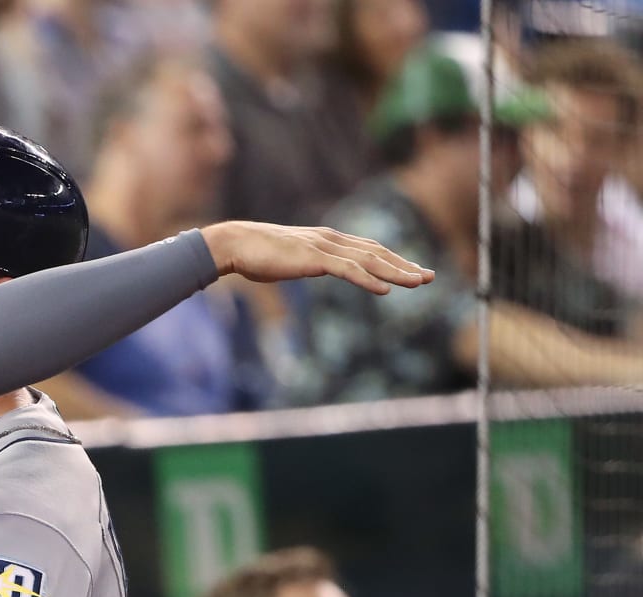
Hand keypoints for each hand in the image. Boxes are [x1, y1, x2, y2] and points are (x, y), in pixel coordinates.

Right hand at [201, 222, 434, 294]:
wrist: (233, 244)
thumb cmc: (254, 254)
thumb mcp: (288, 259)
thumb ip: (304, 262)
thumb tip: (308, 268)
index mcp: (325, 239)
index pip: (367, 248)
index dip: (393, 259)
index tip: (412, 270)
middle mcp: (330, 239)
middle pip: (376, 251)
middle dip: (404, 264)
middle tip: (430, 277)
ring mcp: (323, 248)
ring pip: (369, 260)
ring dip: (396, 271)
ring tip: (419, 282)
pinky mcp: (313, 259)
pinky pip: (348, 271)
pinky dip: (369, 280)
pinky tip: (385, 291)